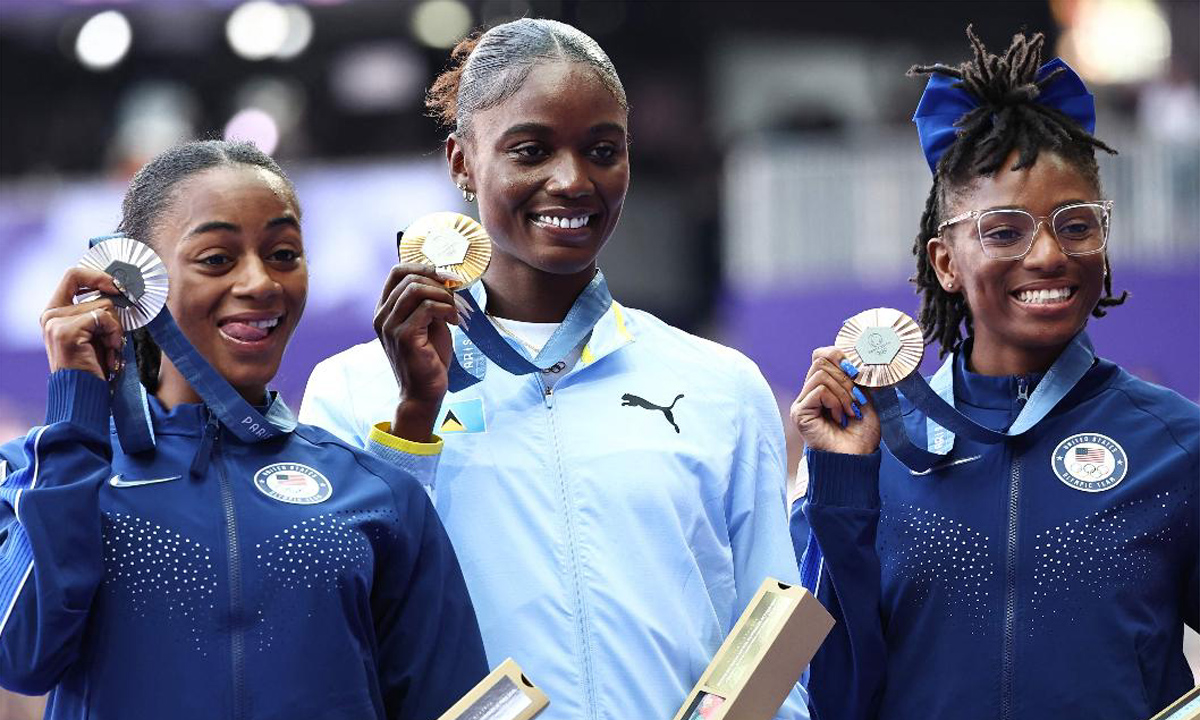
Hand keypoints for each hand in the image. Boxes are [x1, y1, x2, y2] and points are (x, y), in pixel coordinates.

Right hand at [41, 267, 125, 380]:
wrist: (85, 394)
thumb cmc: (94, 365)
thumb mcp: (95, 332)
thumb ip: (98, 310)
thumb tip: (121, 289)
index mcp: (55, 311)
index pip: (73, 275)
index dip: (98, 276)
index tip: (118, 285)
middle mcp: (50, 314)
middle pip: (99, 294)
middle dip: (115, 318)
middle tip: (111, 340)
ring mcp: (55, 322)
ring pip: (105, 306)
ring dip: (116, 330)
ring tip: (108, 348)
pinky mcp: (66, 331)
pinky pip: (105, 318)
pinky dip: (114, 334)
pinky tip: (109, 350)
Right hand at [373, 264, 465, 440]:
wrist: (424, 392)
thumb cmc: (429, 358)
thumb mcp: (428, 322)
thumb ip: (428, 300)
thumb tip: (444, 276)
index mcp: (385, 309)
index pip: (397, 272)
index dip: (423, 266)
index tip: (446, 276)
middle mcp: (382, 316)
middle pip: (409, 277)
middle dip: (438, 282)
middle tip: (456, 295)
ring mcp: (390, 326)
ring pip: (417, 289)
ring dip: (443, 295)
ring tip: (455, 311)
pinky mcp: (404, 336)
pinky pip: (427, 307)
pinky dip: (446, 309)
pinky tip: (453, 321)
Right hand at [790, 347, 880, 455]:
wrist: (857, 460)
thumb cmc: (862, 435)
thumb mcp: (864, 398)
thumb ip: (856, 378)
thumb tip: (855, 357)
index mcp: (824, 387)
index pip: (821, 355)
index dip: (838, 354)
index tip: (856, 370)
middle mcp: (810, 392)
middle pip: (821, 360)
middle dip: (846, 378)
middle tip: (857, 400)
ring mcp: (803, 402)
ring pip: (820, 374)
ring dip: (843, 392)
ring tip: (850, 412)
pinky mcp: (800, 412)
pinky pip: (819, 390)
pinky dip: (835, 401)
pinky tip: (840, 418)